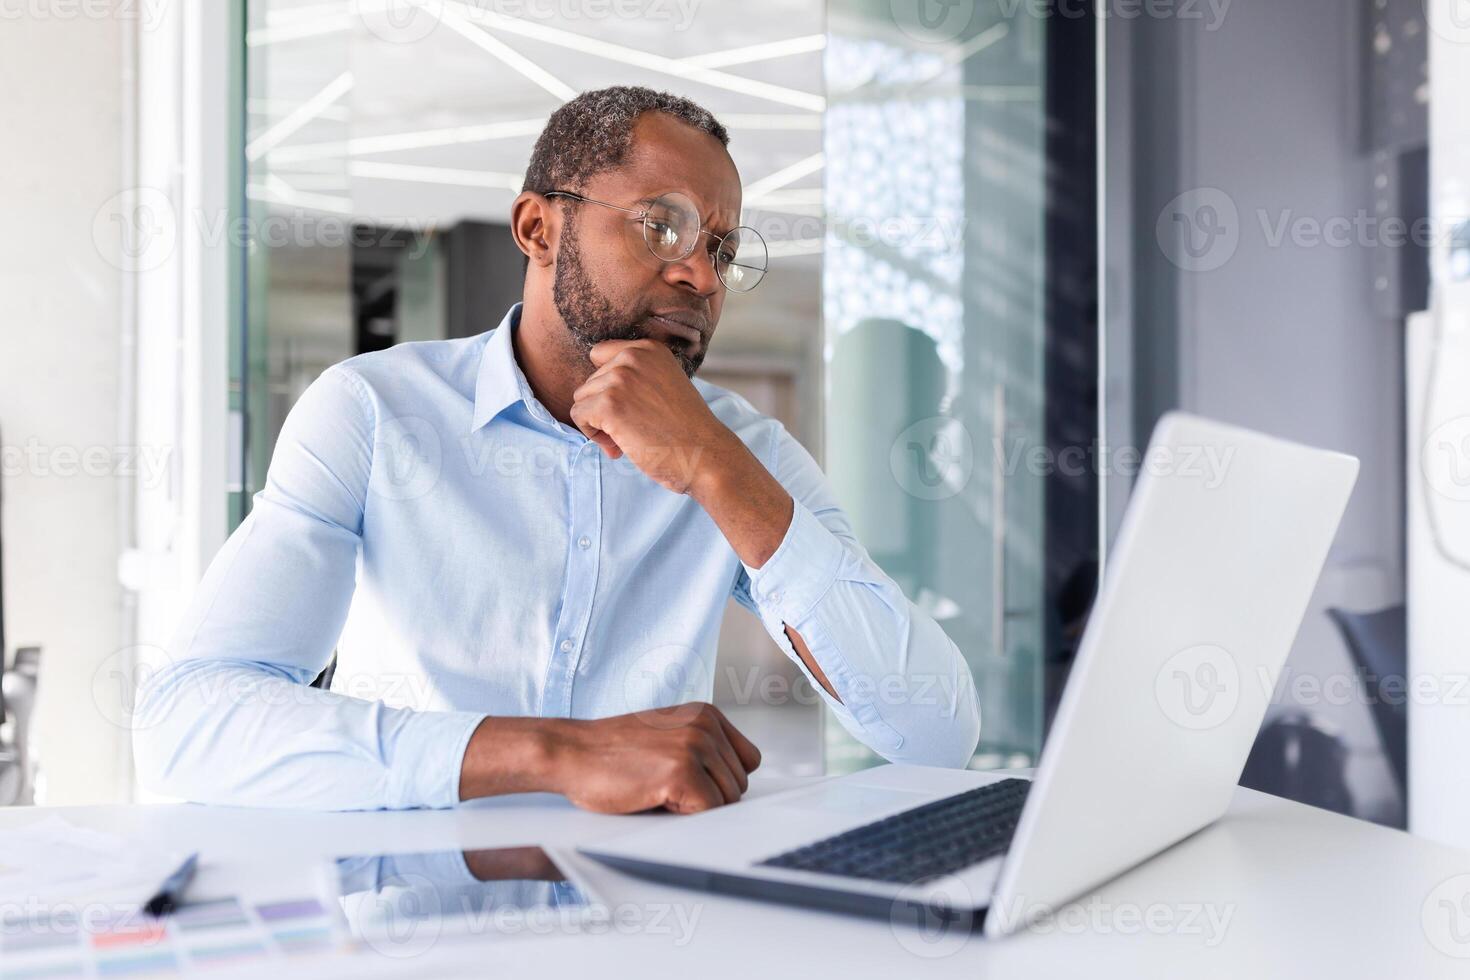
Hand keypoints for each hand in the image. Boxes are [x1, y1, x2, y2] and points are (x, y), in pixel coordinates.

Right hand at [545, 703, 761, 813]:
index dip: (722, 780)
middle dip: (707, 796)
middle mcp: (706, 726)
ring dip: (693, 806)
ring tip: (657, 789)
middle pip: (738, 785)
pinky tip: (654, 798)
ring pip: (727, 800)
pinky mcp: (682, 772)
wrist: (569, 751)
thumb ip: (702, 749)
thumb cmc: (611, 753)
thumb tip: (735, 789)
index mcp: (706, 714)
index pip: (748, 761)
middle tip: (664, 786)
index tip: (693, 784)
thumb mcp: (667, 736)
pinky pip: (708, 812)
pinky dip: (683, 816)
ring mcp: (695, 747)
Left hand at [569, 339, 733, 493]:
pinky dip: (593, 436)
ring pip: (581, 399)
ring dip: (598, 424)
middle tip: (632, 430)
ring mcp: (620, 378)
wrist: (705, 455)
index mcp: (649, 349)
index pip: (600, 356)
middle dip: (604, 409)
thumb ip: (636, 378)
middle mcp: (633, 356)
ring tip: (627, 439)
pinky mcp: (609, 404)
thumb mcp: (665, 385)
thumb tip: (593, 391)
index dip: (607, 386)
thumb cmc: (687, 430)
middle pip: (589, 382)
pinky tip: (619, 447)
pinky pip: (578, 416)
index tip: (628, 408)